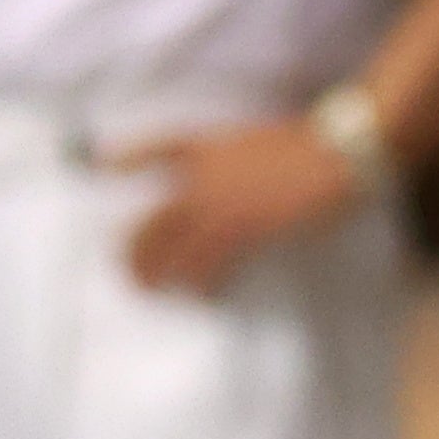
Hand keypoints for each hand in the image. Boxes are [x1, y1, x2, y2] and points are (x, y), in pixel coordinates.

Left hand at [116, 118, 362, 296]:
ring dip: (159, 275)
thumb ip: (235, 162)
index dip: (125, 157)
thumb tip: (231, 185)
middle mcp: (206, 175)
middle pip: (153, 217)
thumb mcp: (259, 142)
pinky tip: (205, 296)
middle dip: (132, 250)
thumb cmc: (312, 146)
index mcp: (209, 145)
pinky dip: (204, 283)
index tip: (100, 167)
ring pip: (173, 248)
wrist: (339, 151)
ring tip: (152, 292)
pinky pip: (211, 264)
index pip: (156, 147)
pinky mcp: (245, 229)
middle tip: (127, 274)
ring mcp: (223, 202)